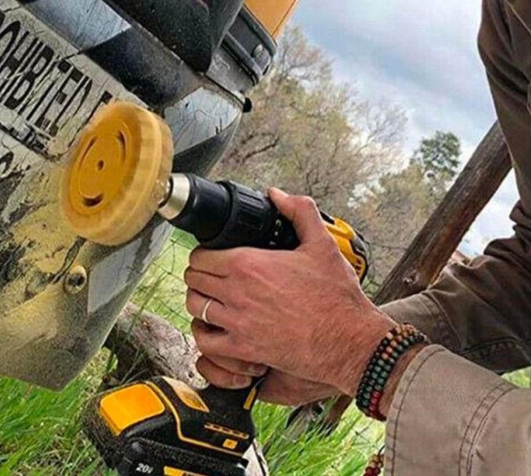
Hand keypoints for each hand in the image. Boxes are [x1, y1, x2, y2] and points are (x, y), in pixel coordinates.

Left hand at [184, 189, 393, 396]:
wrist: (349, 341)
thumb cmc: (336, 296)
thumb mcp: (322, 243)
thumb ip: (299, 211)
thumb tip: (278, 195)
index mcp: (249, 263)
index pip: (201, 255)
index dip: (204, 254)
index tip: (213, 257)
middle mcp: (237, 291)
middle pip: (194, 279)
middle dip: (200, 275)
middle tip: (211, 277)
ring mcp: (238, 322)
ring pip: (194, 307)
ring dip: (200, 301)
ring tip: (212, 301)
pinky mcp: (244, 350)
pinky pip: (206, 342)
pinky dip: (206, 335)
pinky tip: (219, 330)